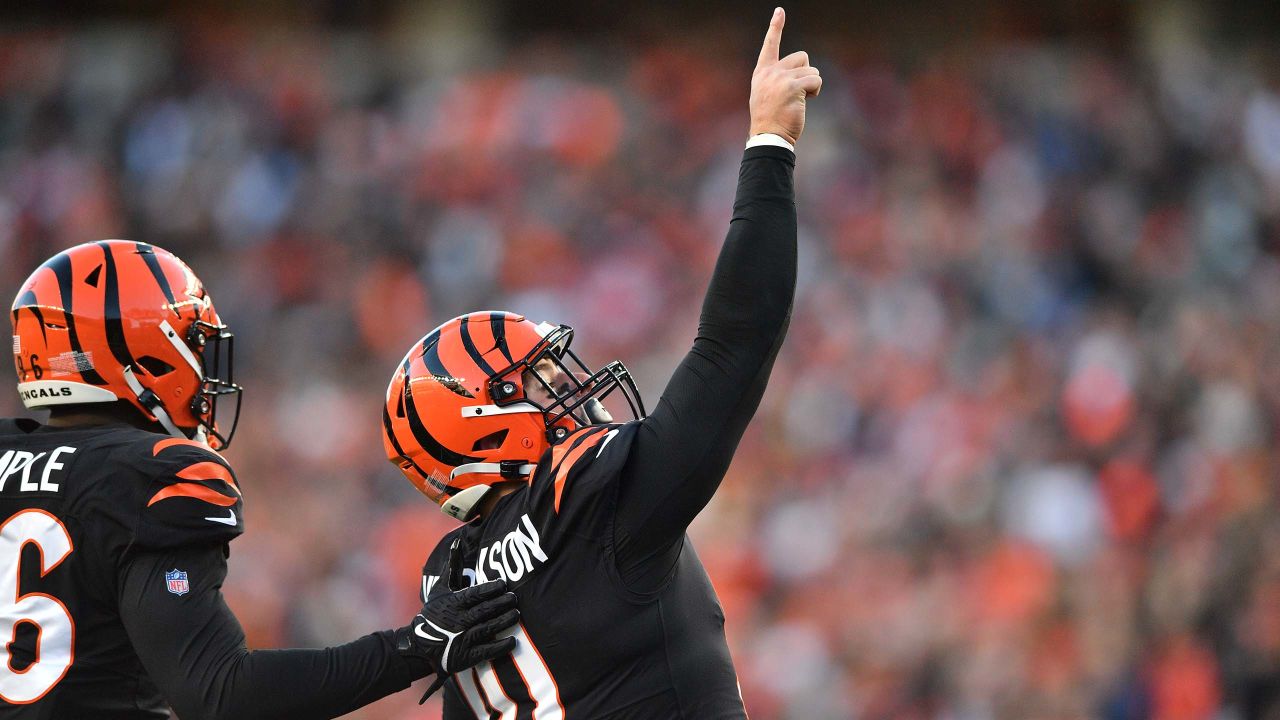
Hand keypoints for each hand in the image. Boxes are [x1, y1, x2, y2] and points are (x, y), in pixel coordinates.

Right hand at [397, 539, 518, 701]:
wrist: (420, 645)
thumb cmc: (434, 612)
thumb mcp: (440, 589)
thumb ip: (452, 567)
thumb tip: (458, 543)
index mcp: (453, 603)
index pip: (475, 594)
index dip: (490, 589)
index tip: (503, 584)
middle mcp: (459, 621)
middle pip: (484, 610)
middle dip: (501, 603)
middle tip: (514, 598)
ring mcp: (463, 639)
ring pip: (487, 628)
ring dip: (504, 621)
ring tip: (516, 614)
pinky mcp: (466, 656)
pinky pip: (486, 651)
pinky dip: (500, 646)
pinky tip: (512, 640)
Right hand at [749, 7, 820, 144]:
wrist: (768, 137)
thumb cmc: (770, 120)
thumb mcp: (766, 94)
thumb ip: (777, 79)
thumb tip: (802, 74)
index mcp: (762, 72)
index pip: (770, 45)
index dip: (776, 27)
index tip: (780, 11)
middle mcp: (770, 72)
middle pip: (802, 57)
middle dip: (807, 73)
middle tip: (798, 92)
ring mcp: (780, 78)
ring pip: (812, 70)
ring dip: (812, 85)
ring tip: (799, 100)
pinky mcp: (793, 86)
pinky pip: (816, 80)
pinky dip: (816, 90)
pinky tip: (806, 102)